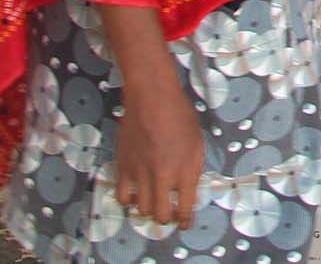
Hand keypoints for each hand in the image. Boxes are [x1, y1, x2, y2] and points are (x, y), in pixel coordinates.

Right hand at [113, 91, 204, 228]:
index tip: (185, 223)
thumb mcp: (198, 142)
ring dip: (149, 210)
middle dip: (167, 219)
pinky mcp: (123, 167)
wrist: (152, 97)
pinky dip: (129, 200)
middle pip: (162, 216)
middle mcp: (163, 176)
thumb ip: (193, 169)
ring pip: (142, 210)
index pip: (186, 208)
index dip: (186, 220)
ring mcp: (141, 173)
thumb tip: (188, 189)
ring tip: (154, 202)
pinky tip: (135, 192)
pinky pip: (122, 197)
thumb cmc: (179, 115)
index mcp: (186, 170)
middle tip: (169, 213)